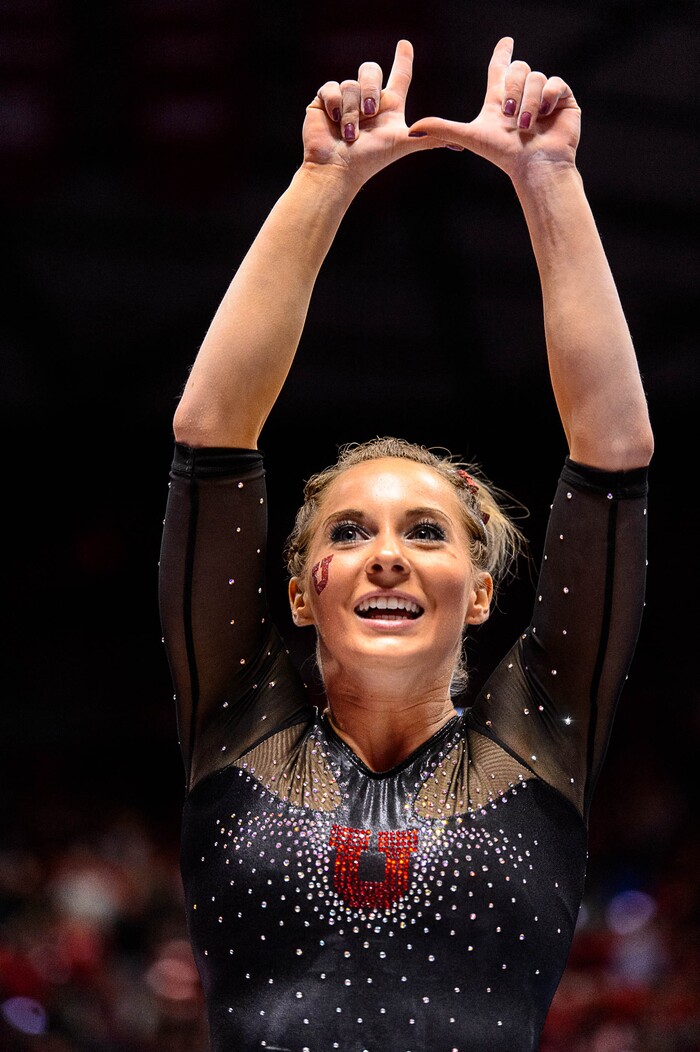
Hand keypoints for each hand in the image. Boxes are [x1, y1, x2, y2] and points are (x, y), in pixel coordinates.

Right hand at [302, 39, 441, 186]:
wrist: (339, 169)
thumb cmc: (370, 160)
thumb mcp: (403, 144)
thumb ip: (428, 138)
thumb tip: (459, 145)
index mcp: (388, 107)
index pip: (399, 76)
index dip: (403, 59)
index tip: (406, 44)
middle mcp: (367, 101)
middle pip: (370, 69)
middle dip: (370, 89)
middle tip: (369, 112)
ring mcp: (345, 100)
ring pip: (350, 83)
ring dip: (351, 111)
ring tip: (350, 133)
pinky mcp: (324, 102)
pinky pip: (331, 87)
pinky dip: (335, 104)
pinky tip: (334, 122)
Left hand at [407, 37, 580, 182]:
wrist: (533, 166)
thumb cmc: (504, 155)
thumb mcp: (469, 137)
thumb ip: (442, 128)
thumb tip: (411, 129)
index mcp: (501, 99)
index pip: (500, 68)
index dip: (501, 54)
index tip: (506, 40)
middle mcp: (522, 94)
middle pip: (518, 67)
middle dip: (512, 89)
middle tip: (510, 116)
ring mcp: (544, 97)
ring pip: (535, 75)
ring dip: (528, 101)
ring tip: (526, 125)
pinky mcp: (564, 100)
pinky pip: (555, 82)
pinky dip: (548, 99)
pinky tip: (545, 116)